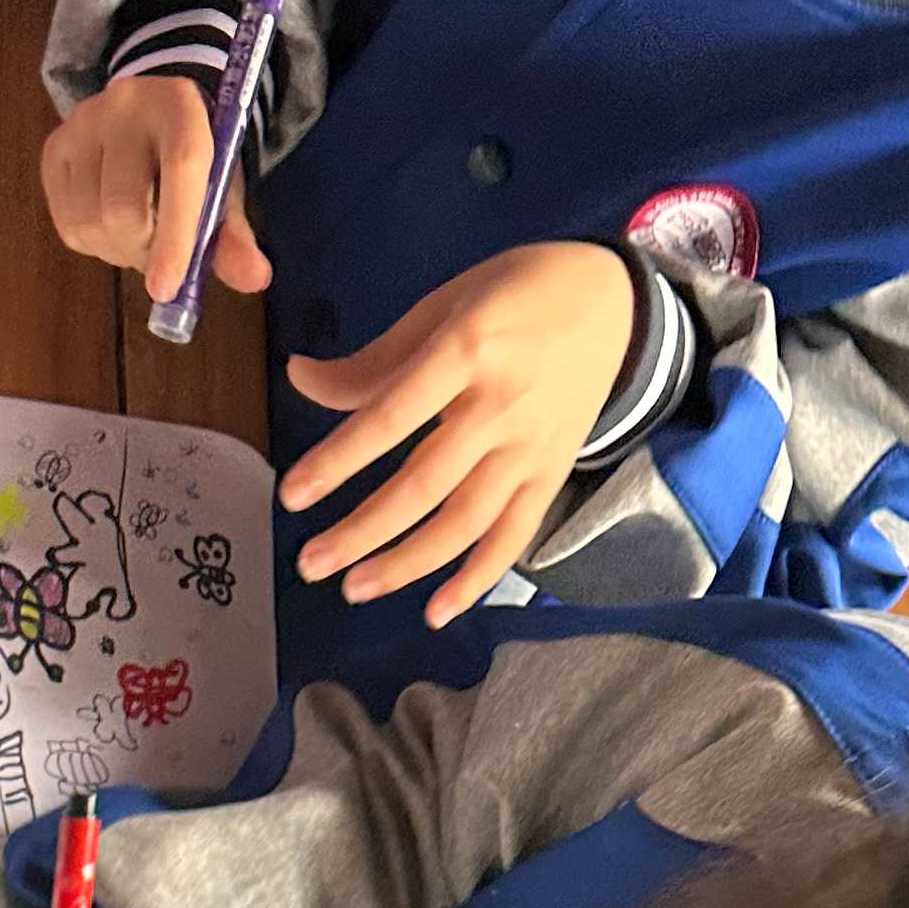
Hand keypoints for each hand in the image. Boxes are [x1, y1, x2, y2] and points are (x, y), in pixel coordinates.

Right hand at [43, 77, 269, 308]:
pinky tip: (111, 224)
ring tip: (139, 233)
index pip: (180, 172)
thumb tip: (255, 278)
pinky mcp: (54, 147)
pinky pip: (68, 225)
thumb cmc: (191, 159)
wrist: (147, 115)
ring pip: (90, 224)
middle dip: (144, 252)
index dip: (175, 237)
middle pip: (123, 211)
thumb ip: (233, 235)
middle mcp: (126, 104)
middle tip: (162, 253)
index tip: (166, 291)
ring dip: (117, 251)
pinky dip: (93, 243)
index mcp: (180, 106)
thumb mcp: (220, 188)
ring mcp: (82, 123)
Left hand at [284, 243, 639, 622]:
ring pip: (464, 521)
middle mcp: (501, 406)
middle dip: (362, 531)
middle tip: (311, 563)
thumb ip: (377, 358)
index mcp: (468, 350)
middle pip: (423, 484)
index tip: (293, 496)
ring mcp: (530, 449)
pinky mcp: (552, 476)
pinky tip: (436, 612)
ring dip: (407, 564)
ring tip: (355, 588)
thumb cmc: (517, 295)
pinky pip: (512, 537)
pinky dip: (477, 579)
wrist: (615, 304)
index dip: (338, 460)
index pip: (391, 417)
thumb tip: (301, 379)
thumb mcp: (445, 305)